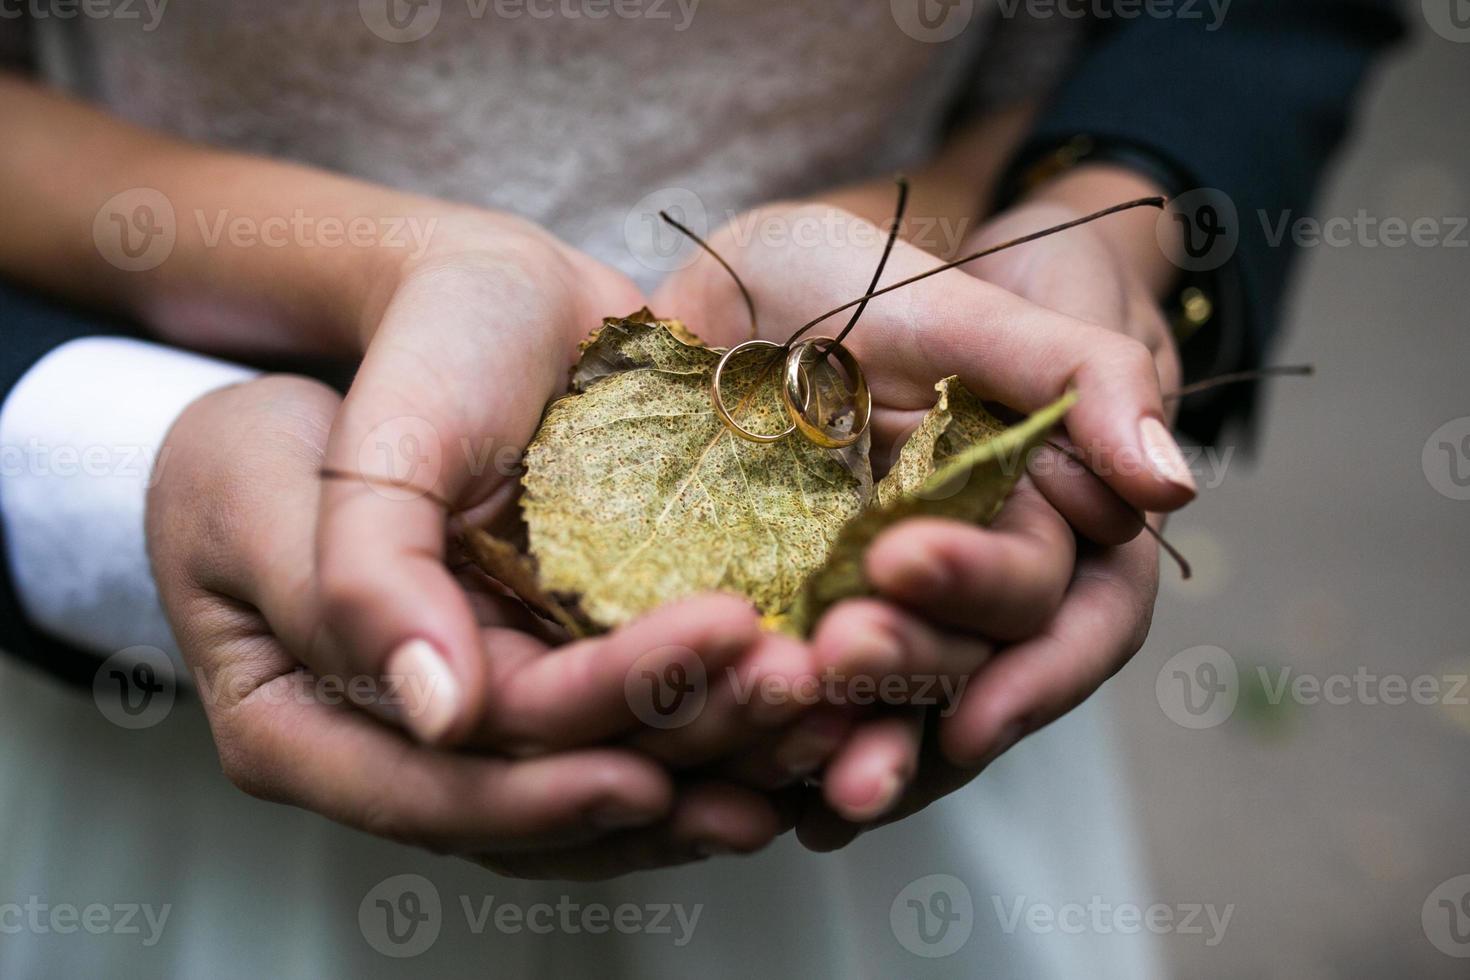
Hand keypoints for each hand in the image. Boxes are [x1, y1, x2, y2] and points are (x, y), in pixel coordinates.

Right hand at [148, 375, 792, 877]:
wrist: (489, 305)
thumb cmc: (407, 363)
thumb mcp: (356, 449)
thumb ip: (365, 577)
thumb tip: (441, 717)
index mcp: (321, 703)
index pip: (449, 776)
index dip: (551, 788)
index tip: (651, 767)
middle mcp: (428, 721)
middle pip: (560, 783)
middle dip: (680, 752)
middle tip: (783, 701)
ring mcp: (519, 693)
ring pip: (627, 767)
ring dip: (731, 753)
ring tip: (827, 715)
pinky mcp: (593, 654)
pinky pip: (666, 717)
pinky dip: (740, 722)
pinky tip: (820, 717)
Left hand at [652, 172, 1190, 821]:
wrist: (794, 268)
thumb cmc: (926, 283)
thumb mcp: (1002, 308)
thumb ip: (1090, 378)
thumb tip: (1173, 490)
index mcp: (1048, 526)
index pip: (1069, 622)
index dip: (1033, 676)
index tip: (973, 713)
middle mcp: (966, 580)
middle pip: (968, 664)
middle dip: (917, 673)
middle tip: (846, 656)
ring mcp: (870, 596)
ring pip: (888, 698)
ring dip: (852, 745)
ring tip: (801, 787)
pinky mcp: (784, 598)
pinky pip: (795, 677)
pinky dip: (779, 725)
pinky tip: (743, 776)